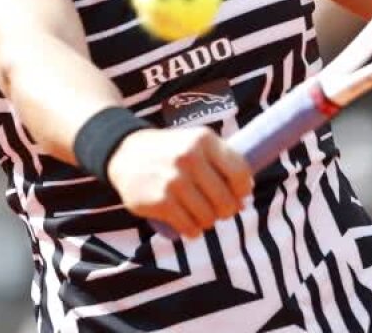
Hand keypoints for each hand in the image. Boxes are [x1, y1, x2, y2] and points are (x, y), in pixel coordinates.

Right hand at [107, 126, 252, 237]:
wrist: (126, 153)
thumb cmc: (172, 151)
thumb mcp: (196, 142)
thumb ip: (221, 160)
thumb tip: (245, 193)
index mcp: (204, 140)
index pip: (240, 173)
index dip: (243, 190)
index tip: (239, 195)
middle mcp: (190, 158)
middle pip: (226, 200)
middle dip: (227, 210)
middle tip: (220, 210)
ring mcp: (174, 180)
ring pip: (208, 217)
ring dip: (208, 222)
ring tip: (203, 216)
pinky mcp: (159, 201)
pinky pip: (189, 227)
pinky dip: (193, 231)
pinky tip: (190, 225)